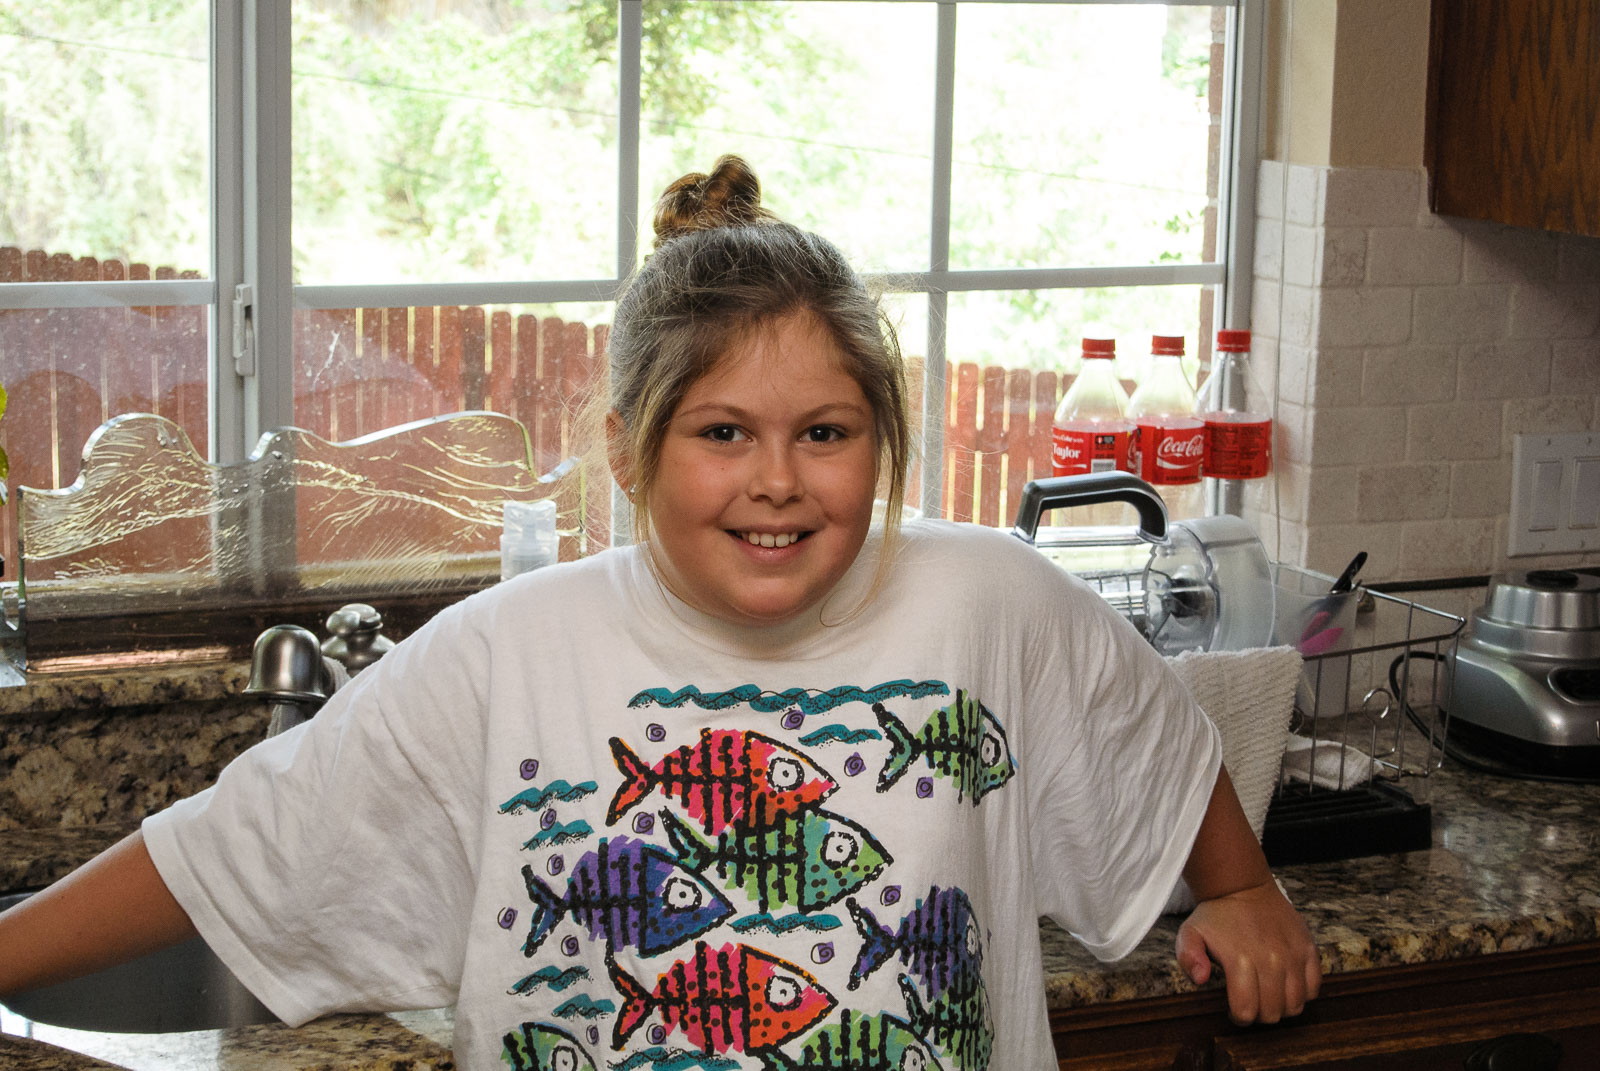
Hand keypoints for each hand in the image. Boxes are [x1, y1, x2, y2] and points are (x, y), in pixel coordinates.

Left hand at [1175, 877, 1320, 1024]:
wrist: (1243, 887)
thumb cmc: (1216, 916)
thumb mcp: (1190, 933)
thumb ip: (1188, 958)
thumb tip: (1201, 979)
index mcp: (1240, 960)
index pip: (1246, 1011)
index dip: (1239, 1017)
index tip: (1235, 1010)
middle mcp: (1270, 960)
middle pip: (1272, 1013)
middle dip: (1259, 1015)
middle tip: (1252, 1002)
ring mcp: (1292, 955)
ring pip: (1295, 1005)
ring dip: (1281, 1008)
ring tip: (1269, 996)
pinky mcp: (1308, 948)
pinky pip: (1315, 987)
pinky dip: (1303, 994)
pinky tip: (1288, 986)